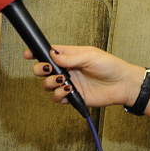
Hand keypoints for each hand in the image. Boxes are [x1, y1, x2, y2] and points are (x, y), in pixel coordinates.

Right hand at [28, 44, 142, 108]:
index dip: (37, 52)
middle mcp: (66, 70)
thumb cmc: (109, 66)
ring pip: (47, 85)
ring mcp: (68, 83)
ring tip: (64, 80)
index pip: (49, 52)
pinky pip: (57, 98)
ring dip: (50, 83)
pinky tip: (69, 90)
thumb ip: (70, 57)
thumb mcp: (90, 55)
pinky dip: (59, 95)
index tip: (28, 54)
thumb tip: (52, 55)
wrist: (121, 85)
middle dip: (40, 69)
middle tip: (48, 69)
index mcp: (69, 56)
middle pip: (43, 70)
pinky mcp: (72, 97)